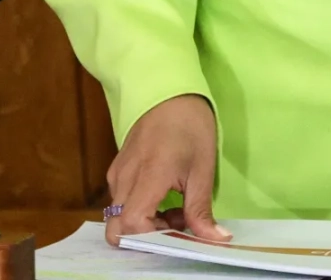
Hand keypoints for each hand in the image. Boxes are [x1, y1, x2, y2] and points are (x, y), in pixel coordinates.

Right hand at [104, 94, 229, 247]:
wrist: (170, 91)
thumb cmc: (191, 126)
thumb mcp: (203, 168)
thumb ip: (201, 209)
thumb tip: (214, 239)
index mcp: (148, 175)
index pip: (130, 224)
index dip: (152, 237)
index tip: (178, 232)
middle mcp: (124, 177)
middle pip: (118, 226)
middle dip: (145, 235)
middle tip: (175, 224)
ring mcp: (117, 173)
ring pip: (118, 215)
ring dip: (145, 222)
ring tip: (176, 208)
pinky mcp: (117, 169)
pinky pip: (121, 201)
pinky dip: (140, 208)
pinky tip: (165, 197)